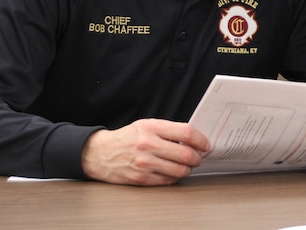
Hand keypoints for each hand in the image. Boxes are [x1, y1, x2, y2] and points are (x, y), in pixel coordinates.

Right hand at [81, 118, 210, 185]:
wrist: (99, 153)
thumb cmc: (127, 138)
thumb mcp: (146, 126)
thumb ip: (168, 130)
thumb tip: (193, 138)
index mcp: (152, 128)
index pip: (186, 133)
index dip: (201, 140)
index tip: (206, 144)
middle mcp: (148, 145)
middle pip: (186, 154)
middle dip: (198, 158)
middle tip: (199, 157)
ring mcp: (144, 163)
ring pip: (179, 170)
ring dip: (188, 169)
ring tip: (187, 166)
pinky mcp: (141, 178)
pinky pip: (167, 180)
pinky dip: (175, 177)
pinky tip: (173, 172)